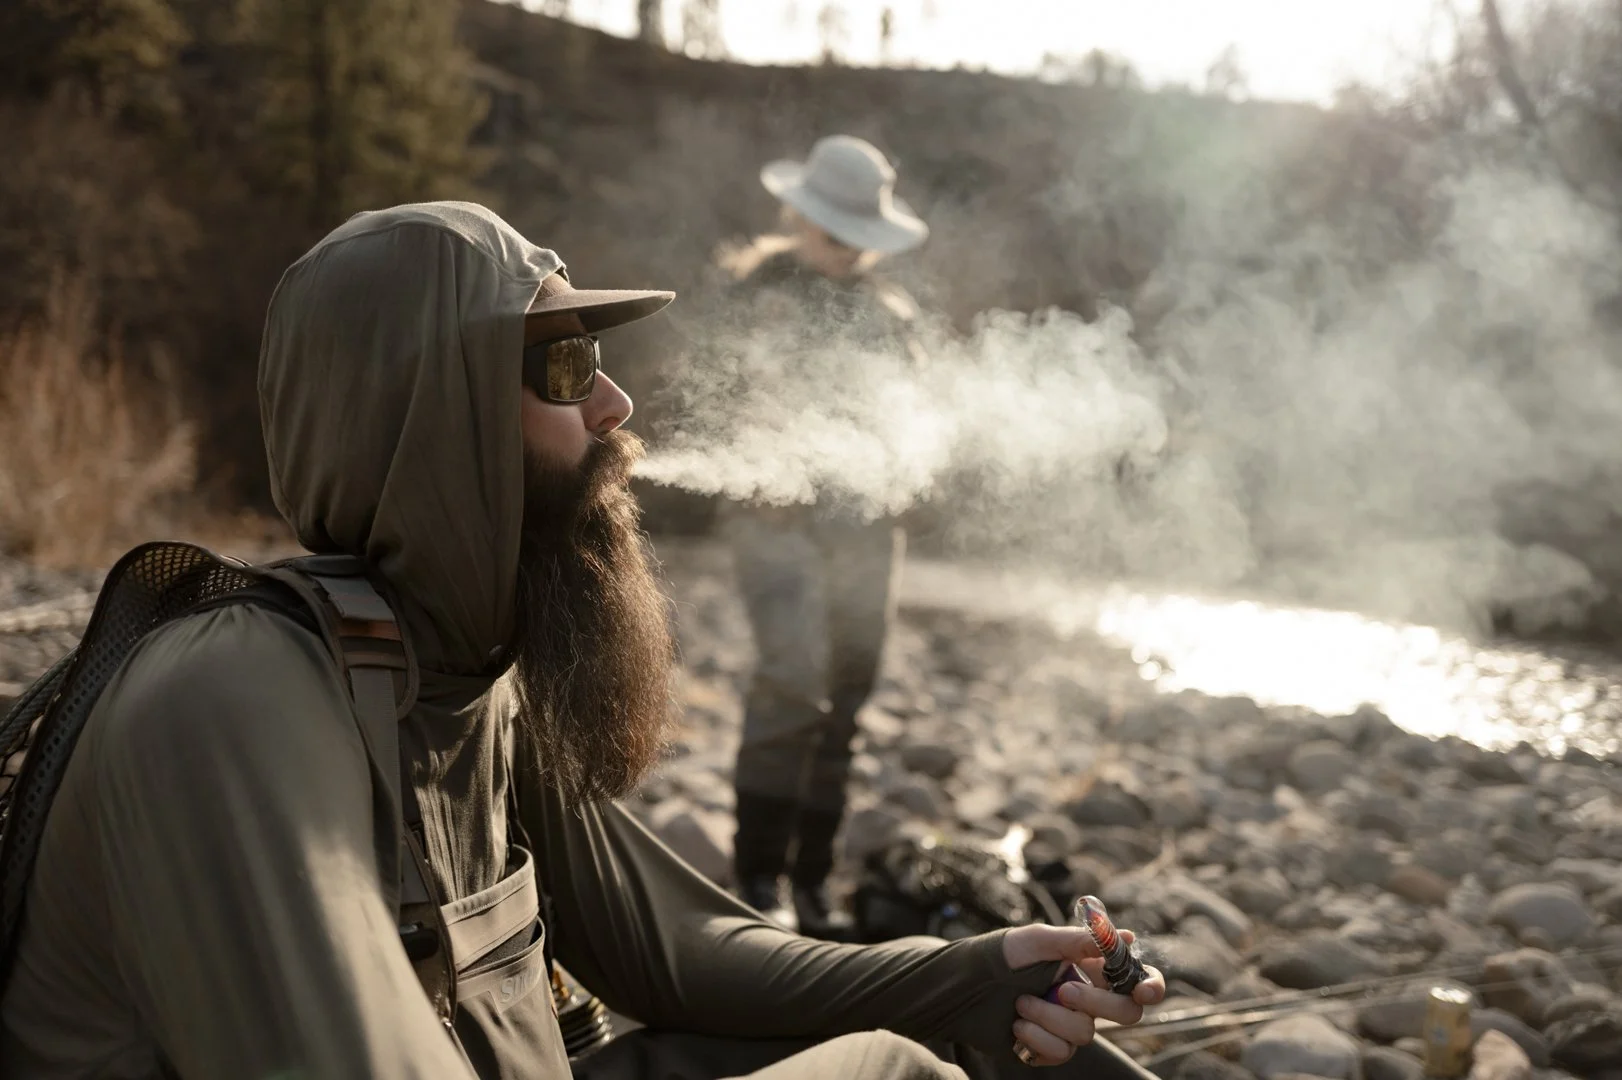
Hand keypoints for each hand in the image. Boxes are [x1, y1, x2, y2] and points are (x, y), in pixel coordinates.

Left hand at [1001, 923, 1164, 1066]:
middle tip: (1062, 989)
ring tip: (1021, 1002)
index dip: (1150, 987)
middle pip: (1125, 1012)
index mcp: (1092, 968)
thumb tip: (1126, 936)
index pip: (1137, 979)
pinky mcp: (1053, 1048)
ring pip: (1086, 1033)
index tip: (1143, 991)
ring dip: (1050, 1016)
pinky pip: (1061, 1052)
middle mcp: (1089, 998)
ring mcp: (1071, 1025)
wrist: (966, 987)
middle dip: (1096, 1002)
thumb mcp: (1039, 940)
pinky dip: (1037, 1037)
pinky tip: (1017, 1024)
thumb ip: (1079, 941)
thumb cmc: (1003, 955)